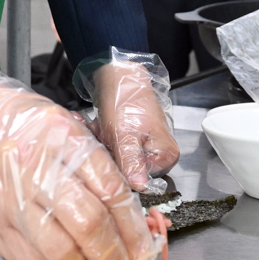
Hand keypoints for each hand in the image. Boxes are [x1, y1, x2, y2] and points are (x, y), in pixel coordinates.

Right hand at [0, 66, 156, 259]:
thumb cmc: (13, 121)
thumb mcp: (61, 123)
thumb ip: (93, 163)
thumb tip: (128, 212)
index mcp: (58, 135)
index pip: (109, 189)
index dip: (132, 225)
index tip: (142, 243)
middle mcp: (32, 167)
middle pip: (88, 224)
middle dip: (113, 255)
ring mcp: (5, 199)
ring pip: (59, 252)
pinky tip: (58, 257)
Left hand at [83, 54, 181, 190]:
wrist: (115, 72)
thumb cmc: (124, 99)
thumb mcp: (125, 136)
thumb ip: (132, 164)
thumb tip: (139, 187)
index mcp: (165, 156)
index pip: (140, 181)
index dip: (119, 170)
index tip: (107, 155)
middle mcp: (157, 153)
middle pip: (127, 169)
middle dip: (107, 154)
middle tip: (98, 136)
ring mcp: (143, 144)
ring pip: (116, 158)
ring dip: (100, 144)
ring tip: (94, 127)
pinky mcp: (129, 137)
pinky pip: (113, 146)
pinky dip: (101, 137)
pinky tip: (93, 125)